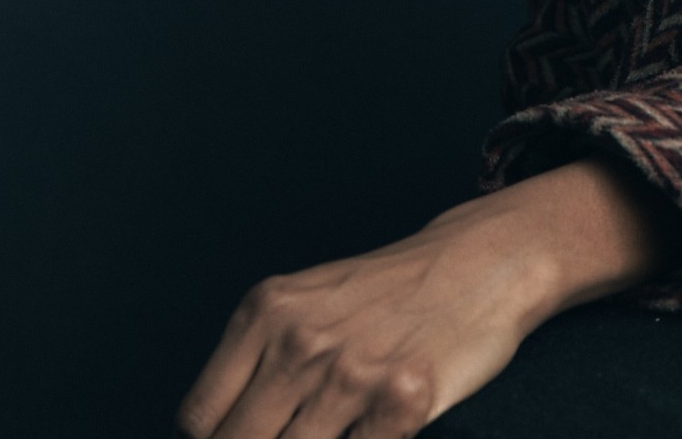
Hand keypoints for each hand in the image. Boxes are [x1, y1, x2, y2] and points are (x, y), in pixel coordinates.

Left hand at [176, 157, 681, 438]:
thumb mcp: (307, 304)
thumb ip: (256, 363)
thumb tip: (213, 436)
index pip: (199, 421)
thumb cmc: (390, 293)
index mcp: (267, 310)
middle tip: (304, 431)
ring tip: (341, 426)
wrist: (482, 260)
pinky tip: (377, 429)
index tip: (253, 437)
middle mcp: (300, 339)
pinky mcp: (402, 399)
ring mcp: (350, 371)